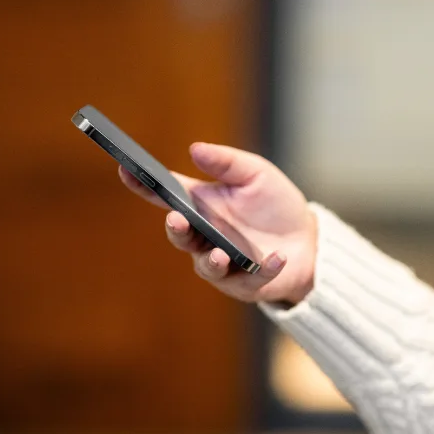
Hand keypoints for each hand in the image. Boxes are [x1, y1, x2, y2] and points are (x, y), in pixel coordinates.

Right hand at [119, 142, 316, 304]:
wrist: (308, 239)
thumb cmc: (275, 204)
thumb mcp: (257, 174)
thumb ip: (227, 163)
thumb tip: (195, 149)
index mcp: (201, 206)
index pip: (165, 195)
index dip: (143, 185)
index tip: (125, 170)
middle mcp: (205, 236)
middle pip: (181, 236)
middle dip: (176, 229)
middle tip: (177, 220)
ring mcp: (223, 263)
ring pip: (207, 266)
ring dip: (213, 260)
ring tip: (222, 254)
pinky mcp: (246, 284)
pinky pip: (251, 279)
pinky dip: (264, 269)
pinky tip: (276, 258)